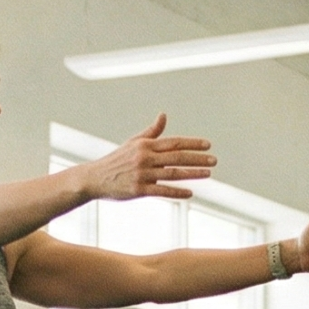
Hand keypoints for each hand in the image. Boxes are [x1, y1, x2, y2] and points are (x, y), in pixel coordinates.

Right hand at [85, 114, 214, 201]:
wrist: (94, 178)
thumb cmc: (116, 160)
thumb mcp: (133, 143)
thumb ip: (152, 132)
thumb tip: (163, 115)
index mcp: (145, 145)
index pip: (174, 143)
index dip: (192, 144)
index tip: (208, 145)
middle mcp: (144, 158)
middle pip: (177, 157)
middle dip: (197, 158)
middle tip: (214, 160)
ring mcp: (141, 174)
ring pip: (172, 174)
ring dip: (192, 174)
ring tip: (208, 174)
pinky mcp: (138, 190)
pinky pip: (162, 191)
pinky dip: (177, 192)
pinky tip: (190, 193)